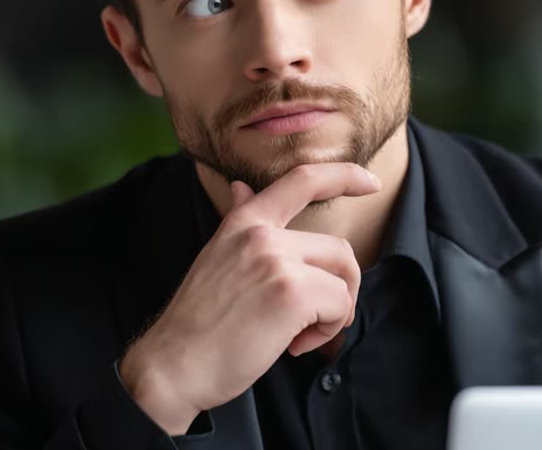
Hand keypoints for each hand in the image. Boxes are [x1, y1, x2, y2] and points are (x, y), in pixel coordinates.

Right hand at [118, 162, 378, 434]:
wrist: (172, 366)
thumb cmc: (197, 322)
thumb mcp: (217, 258)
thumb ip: (239, 221)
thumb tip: (243, 188)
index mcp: (243, 223)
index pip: (302, 180)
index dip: (344, 175)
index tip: (369, 182)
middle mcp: (261, 234)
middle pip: (339, 249)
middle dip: (340, 288)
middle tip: (312, 321)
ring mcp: (276, 261)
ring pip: (343, 279)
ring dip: (333, 314)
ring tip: (298, 335)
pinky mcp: (292, 293)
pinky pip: (340, 306)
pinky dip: (327, 332)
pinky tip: (294, 346)